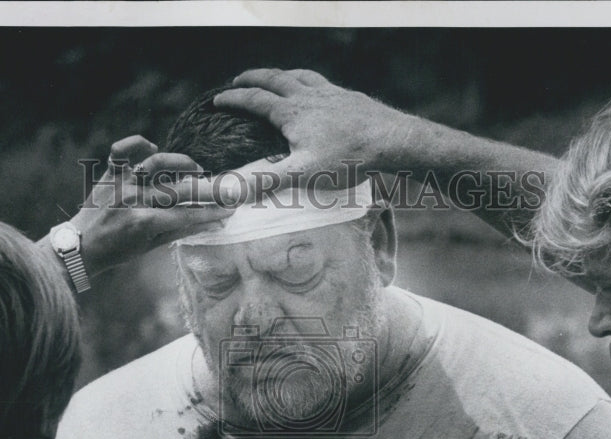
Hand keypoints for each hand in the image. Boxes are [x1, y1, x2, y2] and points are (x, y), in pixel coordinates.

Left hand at [70, 136, 233, 275]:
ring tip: (195, 169)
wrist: (81, 245)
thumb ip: (179, 231)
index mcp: (143, 223)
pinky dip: (137, 144)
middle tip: (226, 189)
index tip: (229, 210)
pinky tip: (152, 149)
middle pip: (179, 190)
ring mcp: (121, 183)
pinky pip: (121, 149)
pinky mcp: (109, 172)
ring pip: (157, 163)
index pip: (187, 216)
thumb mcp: (150, 247)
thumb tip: (208, 222)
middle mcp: (133, 199)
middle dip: (208, 191)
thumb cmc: (117, 250)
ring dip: (181, 163)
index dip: (211, 213)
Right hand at [213, 68, 417, 189]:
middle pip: (275, 79)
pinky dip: (311, 84)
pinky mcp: (351, 98)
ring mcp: (332, 94)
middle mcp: (309, 96)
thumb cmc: (348, 158)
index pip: (255, 100)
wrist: (392, 140)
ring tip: (277, 78)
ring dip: (283, 75)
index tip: (218, 100)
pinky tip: (319, 93)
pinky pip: (324, 84)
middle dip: (254, 78)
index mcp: (292, 112)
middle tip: (240, 79)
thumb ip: (267, 182)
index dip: (234, 100)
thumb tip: (231, 192)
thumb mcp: (303, 174)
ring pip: (301, 77)